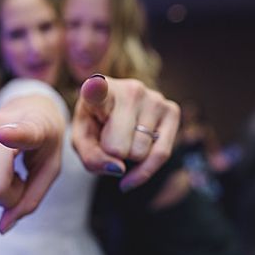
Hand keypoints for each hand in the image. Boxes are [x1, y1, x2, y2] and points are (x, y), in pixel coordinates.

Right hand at [0, 94, 65, 233]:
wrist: (32, 110)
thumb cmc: (45, 141)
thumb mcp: (51, 169)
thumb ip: (31, 199)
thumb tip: (2, 228)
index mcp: (31, 127)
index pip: (19, 133)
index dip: (12, 136)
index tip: (3, 133)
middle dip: (8, 197)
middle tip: (23, 179)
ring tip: (13, 170)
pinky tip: (0, 168)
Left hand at [71, 74, 179, 191]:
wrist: (119, 113)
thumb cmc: (96, 125)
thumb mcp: (82, 141)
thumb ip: (91, 157)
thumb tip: (120, 169)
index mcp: (100, 90)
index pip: (98, 91)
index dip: (96, 89)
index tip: (94, 85)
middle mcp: (130, 90)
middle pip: (118, 147)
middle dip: (113, 154)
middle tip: (109, 140)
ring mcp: (154, 98)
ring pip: (140, 153)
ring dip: (130, 157)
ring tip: (125, 140)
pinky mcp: (172, 110)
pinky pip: (162, 154)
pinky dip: (146, 169)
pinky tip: (134, 170)